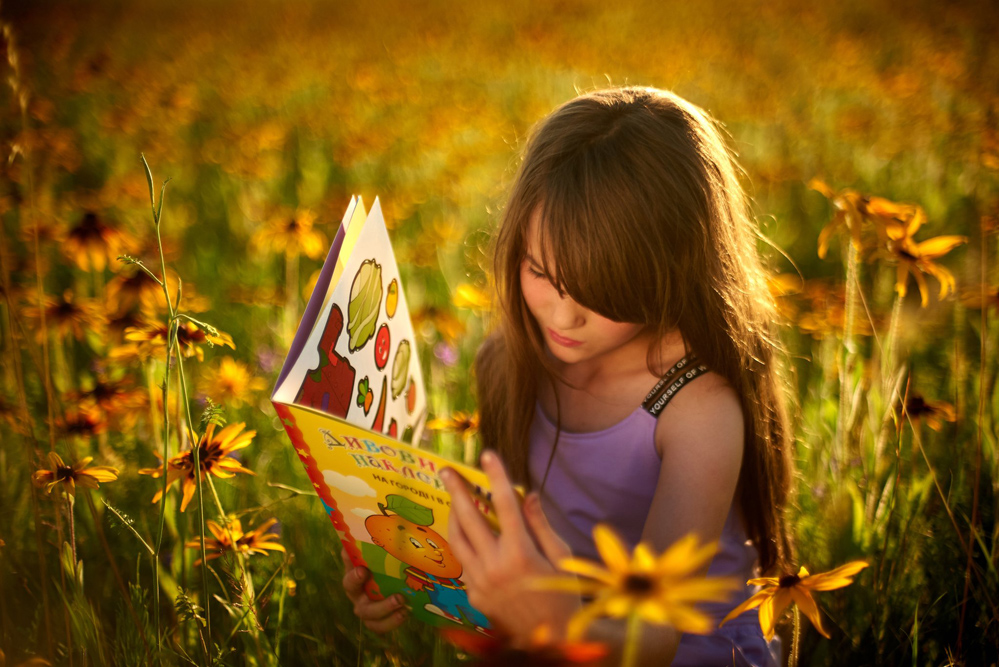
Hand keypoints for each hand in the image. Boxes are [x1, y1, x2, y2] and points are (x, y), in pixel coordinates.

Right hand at [341, 546, 408, 632]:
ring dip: (387, 613)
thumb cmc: (381, 560)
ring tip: (403, 604)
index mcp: (354, 577)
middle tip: (397, 597)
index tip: (363, 570)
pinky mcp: (380, 619)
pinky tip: (406, 612)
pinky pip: (382, 626)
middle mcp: (358, 595)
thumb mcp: (377, 551)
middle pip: (362, 607)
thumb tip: (370, 528)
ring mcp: (368, 610)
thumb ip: (370, 543)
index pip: (349, 578)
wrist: (392, 576)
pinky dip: (393, 621)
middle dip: (378, 604)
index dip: (353, 576)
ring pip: (371, 619)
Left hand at [441, 450, 580, 645]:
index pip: (505, 505)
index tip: (488, 455)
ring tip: (453, 499)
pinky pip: (464, 563)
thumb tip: (527, 494)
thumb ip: (540, 525)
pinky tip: (469, 536)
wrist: (552, 641)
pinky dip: (465, 545)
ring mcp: (481, 583)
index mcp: (521, 554)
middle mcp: (495, 567)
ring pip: (457, 541)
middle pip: (470, 518)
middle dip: (457, 490)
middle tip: (446, 470)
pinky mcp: (474, 597)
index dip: (496, 476)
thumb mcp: (561, 557)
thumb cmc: (564, 595)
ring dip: (453, 516)